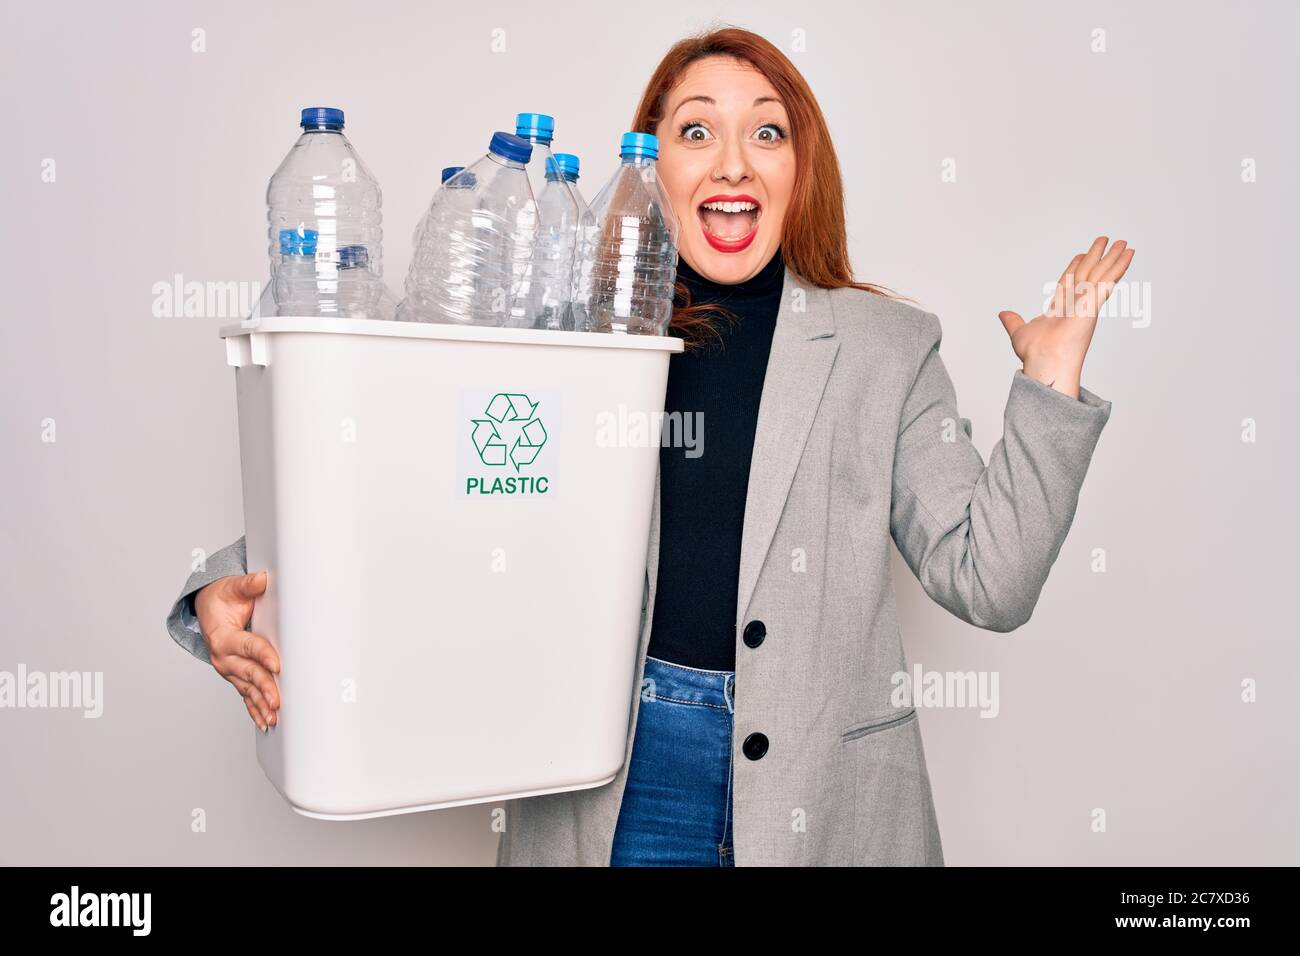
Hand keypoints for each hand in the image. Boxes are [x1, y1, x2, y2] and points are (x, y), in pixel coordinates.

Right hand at [194, 571, 280, 731]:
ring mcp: (229, 669)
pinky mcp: (235, 675)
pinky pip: (245, 695)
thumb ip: (247, 585)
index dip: (262, 655)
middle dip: (264, 687)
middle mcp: (224, 657)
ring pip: (247, 689)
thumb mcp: (232, 587)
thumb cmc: (223, 598)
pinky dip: (254, 710)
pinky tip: (265, 722)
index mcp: (223, 637)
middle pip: (248, 673)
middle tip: (277, 700)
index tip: (277, 665)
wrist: (208, 608)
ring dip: (260, 704)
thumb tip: (262, 579)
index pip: (247, 647)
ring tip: (273, 718)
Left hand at [997, 236, 1134, 398]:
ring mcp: (1087, 302)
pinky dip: (1119, 266)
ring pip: (1101, 273)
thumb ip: (1013, 321)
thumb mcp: (1019, 331)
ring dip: (1113, 257)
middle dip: (1097, 256)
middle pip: (1088, 273)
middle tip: (1105, 240)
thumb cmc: (1035, 352)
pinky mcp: (1094, 302)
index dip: (1076, 266)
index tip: (1082, 254)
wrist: (1043, 359)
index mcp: (1061, 308)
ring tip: (1123, 242)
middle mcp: (1076, 303)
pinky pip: (1109, 280)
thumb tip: (1003, 314)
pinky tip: (1129, 255)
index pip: (1070, 280)